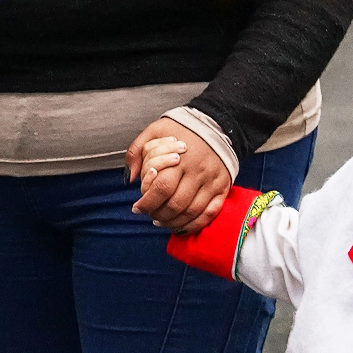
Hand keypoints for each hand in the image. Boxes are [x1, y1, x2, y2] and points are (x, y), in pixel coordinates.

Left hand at [127, 118, 231, 233]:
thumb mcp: (155, 131)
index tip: (138, 208)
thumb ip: (136, 152)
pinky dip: (194, 224)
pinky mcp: (223, 189)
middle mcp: (197, 172)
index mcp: (180, 157)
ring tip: (162, 221)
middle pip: (176, 204)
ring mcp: (212, 182)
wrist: (217, 126)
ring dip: (174, 222)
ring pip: (192, 212)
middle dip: (159, 214)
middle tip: (151, 215)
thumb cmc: (182, 130)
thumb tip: (129, 179)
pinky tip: (182, 226)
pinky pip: (210, 214)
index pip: (161, 188)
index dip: (147, 202)